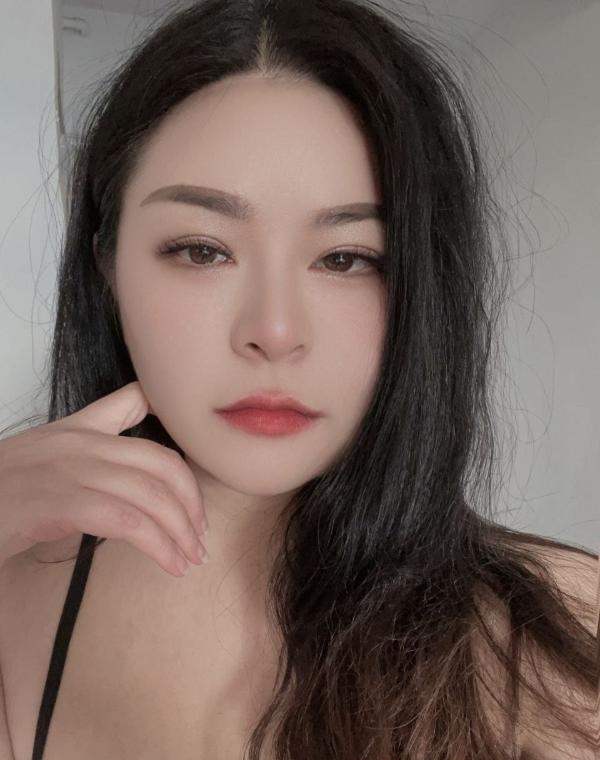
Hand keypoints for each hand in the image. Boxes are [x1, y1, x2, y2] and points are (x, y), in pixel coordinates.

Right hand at [0, 381, 207, 576]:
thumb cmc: (2, 488)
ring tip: (188, 559)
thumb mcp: (50, 452)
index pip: (148, 429)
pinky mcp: (59, 502)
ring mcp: (70, 469)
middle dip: (190, 505)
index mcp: (80, 429)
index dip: (183, 469)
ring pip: (150, 495)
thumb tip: (136, 420)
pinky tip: (168, 564)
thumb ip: (95, 432)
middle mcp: (81, 443)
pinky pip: (127, 521)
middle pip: (161, 465)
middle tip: (198, 538)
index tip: (194, 507)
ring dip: (179, 532)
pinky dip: (157, 545)